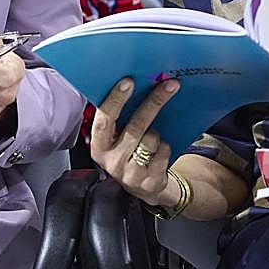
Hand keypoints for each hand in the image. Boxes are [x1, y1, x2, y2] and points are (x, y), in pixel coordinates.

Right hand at [89, 77, 179, 205]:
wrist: (143, 187)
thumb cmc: (129, 154)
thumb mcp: (117, 140)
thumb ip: (120, 119)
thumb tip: (137, 86)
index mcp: (99, 146)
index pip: (104, 120)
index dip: (115, 100)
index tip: (129, 81)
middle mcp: (111, 162)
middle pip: (135, 126)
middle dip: (154, 102)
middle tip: (169, 85)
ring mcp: (130, 174)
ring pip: (151, 139)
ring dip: (157, 133)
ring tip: (153, 138)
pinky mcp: (149, 182)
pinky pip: (163, 152)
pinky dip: (165, 147)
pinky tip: (159, 152)